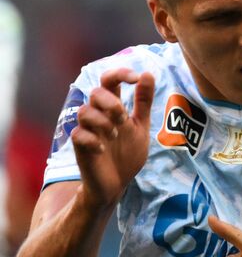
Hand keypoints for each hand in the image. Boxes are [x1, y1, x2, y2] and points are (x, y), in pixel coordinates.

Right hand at [72, 68, 154, 206]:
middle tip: (123, 119)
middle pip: (96, 92)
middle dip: (112, 103)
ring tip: (115, 135)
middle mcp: (98, 115)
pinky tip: (103, 149)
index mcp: (113, 107)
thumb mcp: (141, 126)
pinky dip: (93, 140)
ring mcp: (87, 130)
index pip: (109, 80)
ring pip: (84, 111)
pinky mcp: (80, 147)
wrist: (117, 183)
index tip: (135, 77)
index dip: (119, 74)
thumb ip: (143, 101)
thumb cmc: (127, 152)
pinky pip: (78, 134)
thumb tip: (148, 73)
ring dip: (103, 121)